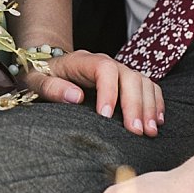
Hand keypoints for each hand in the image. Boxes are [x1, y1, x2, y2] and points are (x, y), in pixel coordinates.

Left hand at [26, 50, 164, 133]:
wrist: (50, 67)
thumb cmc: (42, 76)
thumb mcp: (36, 81)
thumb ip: (52, 87)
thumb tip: (75, 96)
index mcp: (83, 61)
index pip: (104, 69)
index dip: (108, 92)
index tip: (106, 117)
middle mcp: (105, 63)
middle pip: (128, 77)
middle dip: (134, 104)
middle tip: (136, 131)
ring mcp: (119, 70)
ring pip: (142, 82)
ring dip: (149, 106)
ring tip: (149, 131)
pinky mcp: (127, 81)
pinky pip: (148, 87)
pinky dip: (155, 102)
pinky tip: (157, 121)